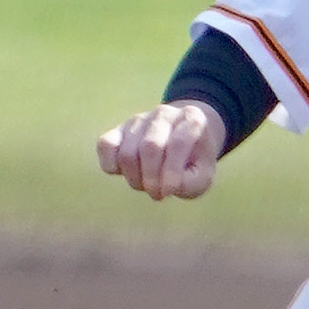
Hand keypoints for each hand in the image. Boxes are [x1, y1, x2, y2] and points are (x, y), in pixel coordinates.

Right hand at [97, 100, 224, 200]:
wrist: (182, 139)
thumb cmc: (193, 162)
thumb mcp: (203, 175)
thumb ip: (191, 183)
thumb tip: (166, 186)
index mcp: (192, 119)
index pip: (177, 143)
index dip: (171, 172)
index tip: (169, 192)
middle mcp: (164, 114)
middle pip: (150, 147)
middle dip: (151, 179)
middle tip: (157, 194)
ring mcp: (139, 119)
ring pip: (127, 152)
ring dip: (134, 178)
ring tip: (146, 185)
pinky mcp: (119, 128)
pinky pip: (105, 145)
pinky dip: (111, 166)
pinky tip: (125, 173)